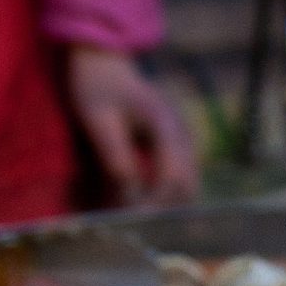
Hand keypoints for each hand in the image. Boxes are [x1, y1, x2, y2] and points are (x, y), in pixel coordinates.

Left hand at [64, 47, 200, 205]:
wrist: (104, 62)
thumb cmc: (97, 87)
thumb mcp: (97, 119)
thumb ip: (115, 157)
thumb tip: (129, 196)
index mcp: (166, 124)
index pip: (172, 177)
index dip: (153, 204)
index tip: (130, 220)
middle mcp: (184, 133)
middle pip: (187, 188)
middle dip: (161, 210)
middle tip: (131, 224)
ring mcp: (187, 139)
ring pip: (188, 187)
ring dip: (165, 206)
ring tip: (135, 215)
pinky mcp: (181, 146)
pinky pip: (181, 180)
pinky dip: (165, 195)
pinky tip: (142, 200)